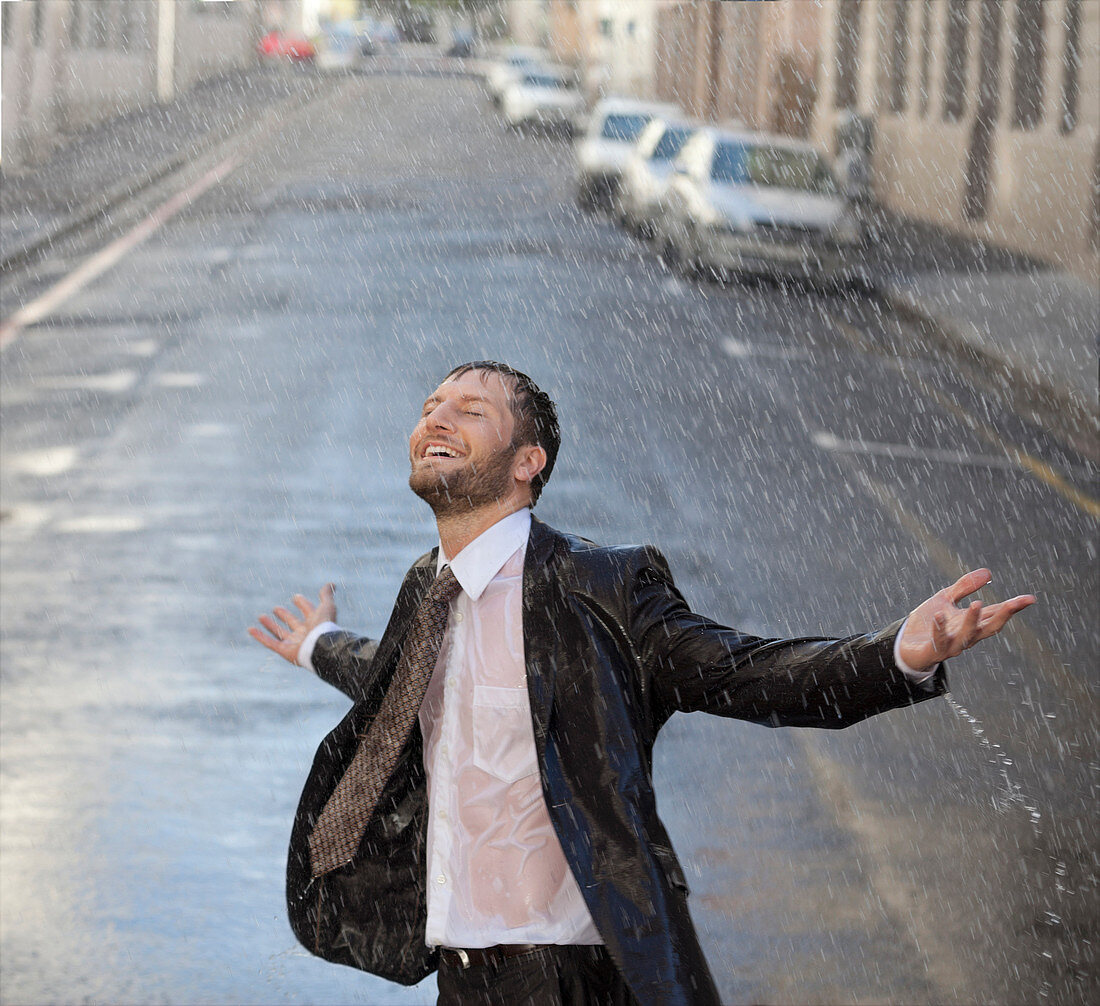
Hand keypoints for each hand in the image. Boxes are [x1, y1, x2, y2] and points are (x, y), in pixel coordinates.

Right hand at [249, 583, 336, 664]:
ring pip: (280, 633)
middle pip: (293, 623)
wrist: (321, 646)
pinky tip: (250, 629)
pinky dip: (259, 636)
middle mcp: (305, 633)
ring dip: (270, 625)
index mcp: (315, 623)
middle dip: (285, 615)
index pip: (308, 611)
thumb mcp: (327, 606)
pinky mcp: (285, 651)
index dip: (303, 604)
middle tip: (276, 608)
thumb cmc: (324, 626)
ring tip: (261, 616)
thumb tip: (331, 583)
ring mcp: (294, 643)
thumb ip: (327, 595)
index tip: (296, 597)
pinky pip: (270, 643)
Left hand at [897, 569, 1034, 673]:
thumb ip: (964, 586)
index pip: (995, 614)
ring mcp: (951, 645)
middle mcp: (966, 636)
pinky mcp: (934, 650)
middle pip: (989, 627)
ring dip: (972, 621)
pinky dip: (940, 629)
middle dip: (1003, 616)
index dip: (1013, 607)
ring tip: (976, 604)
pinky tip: (939, 616)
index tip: (1030, 599)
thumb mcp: (946, 599)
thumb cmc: (928, 622)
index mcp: (971, 623)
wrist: (905, 644)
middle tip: (1014, 604)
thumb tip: (988, 572)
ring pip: (967, 636)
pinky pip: (938, 641)